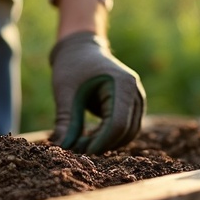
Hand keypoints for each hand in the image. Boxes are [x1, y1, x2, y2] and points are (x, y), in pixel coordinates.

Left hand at [49, 32, 144, 153]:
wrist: (80, 48)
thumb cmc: (72, 66)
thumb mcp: (65, 92)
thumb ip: (66, 120)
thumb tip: (62, 147)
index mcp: (122, 84)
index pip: (118, 123)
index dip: (101, 142)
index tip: (82, 151)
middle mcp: (135, 92)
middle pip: (126, 131)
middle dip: (104, 144)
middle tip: (78, 149)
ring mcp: (136, 99)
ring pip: (129, 132)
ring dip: (108, 143)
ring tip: (82, 143)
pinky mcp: (132, 105)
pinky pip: (126, 127)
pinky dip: (110, 137)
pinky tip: (90, 137)